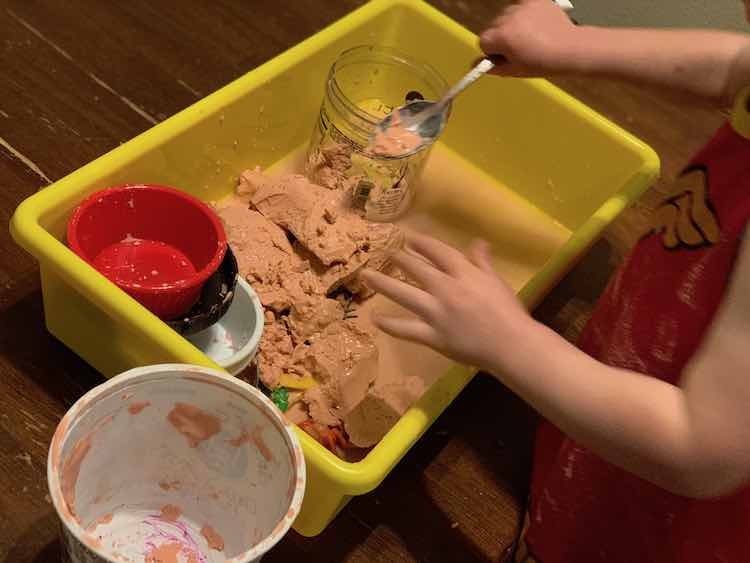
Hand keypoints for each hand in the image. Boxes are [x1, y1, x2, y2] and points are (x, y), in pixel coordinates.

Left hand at [361, 234, 538, 370]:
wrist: (512, 344)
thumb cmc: (509, 312)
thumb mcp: (497, 281)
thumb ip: (482, 262)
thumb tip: (477, 242)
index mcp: (464, 273)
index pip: (437, 252)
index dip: (421, 243)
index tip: (409, 238)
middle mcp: (446, 289)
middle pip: (416, 269)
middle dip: (399, 259)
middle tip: (386, 253)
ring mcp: (437, 313)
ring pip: (404, 294)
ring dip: (382, 283)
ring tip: (366, 276)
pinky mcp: (433, 336)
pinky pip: (406, 329)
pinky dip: (389, 324)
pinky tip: (374, 318)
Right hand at [479, 0, 581, 76]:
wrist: (570, 49)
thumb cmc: (543, 62)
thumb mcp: (514, 70)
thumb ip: (493, 67)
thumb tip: (476, 65)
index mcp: (502, 36)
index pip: (483, 41)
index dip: (492, 51)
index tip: (504, 56)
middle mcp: (509, 17)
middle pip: (493, 26)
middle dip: (502, 36)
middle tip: (519, 48)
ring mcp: (523, 7)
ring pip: (507, 16)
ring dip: (513, 25)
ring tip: (531, 38)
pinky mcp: (535, 0)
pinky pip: (522, 8)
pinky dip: (526, 16)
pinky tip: (537, 27)